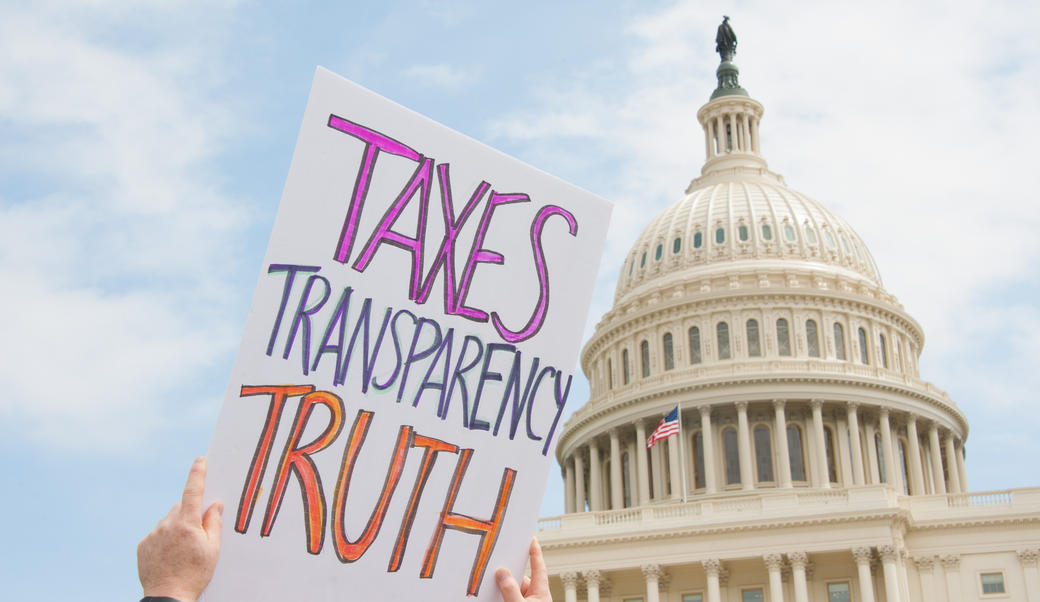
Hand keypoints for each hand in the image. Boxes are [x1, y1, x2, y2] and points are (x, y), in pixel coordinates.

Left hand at [137, 457, 223, 601]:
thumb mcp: (212, 549)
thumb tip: (214, 504)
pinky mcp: (143, 545)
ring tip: (183, 550)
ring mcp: (152, 535)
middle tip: (198, 532)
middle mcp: (166, 525)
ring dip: (177, 527)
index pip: (193, 491)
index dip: (198, 474)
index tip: (200, 460)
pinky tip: (171, 555)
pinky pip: (157, 534)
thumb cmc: (194, 574)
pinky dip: (165, 539)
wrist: (167, 597)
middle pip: (180, 507)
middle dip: (190, 513)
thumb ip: (213, 523)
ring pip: (168, 521)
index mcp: (186, 523)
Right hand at [495, 537, 551, 601]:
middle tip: (500, 564)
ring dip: (504, 586)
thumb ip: (511, 590)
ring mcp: (527, 601)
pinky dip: (502, 593)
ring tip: (493, 584)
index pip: (539, 567)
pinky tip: (494, 593)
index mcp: (541, 592)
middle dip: (511, 572)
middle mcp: (535, 597)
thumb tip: (502, 574)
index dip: (535, 552)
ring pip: (514, 588)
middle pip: (522, 577)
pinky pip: (510, 596)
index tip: (532, 539)